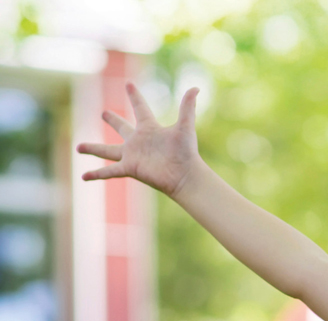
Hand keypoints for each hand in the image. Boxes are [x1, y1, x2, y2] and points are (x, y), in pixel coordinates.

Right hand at [77, 82, 202, 199]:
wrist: (185, 175)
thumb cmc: (186, 152)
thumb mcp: (185, 127)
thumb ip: (188, 107)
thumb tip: (196, 87)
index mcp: (150, 129)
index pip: (140, 108)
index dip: (135, 96)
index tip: (128, 83)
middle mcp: (139, 141)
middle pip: (122, 128)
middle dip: (113, 120)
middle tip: (103, 113)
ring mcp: (132, 155)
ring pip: (107, 151)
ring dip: (93, 149)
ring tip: (78, 147)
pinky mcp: (129, 168)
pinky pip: (109, 171)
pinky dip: (96, 174)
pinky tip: (83, 177)